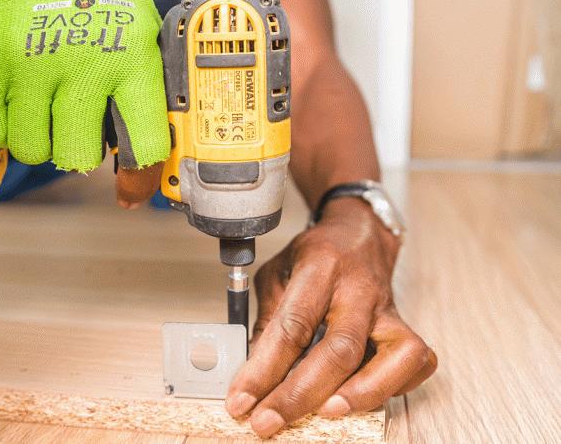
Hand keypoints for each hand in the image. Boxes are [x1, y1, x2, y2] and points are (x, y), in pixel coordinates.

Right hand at [0, 0, 169, 206]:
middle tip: (76, 131)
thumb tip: (146, 155)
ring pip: (32, 150)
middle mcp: (82, 64)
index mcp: (131, 59)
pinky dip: (4, 127)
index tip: (132, 186)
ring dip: (39, 141)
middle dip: (78, 153)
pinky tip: (17, 102)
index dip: (140, 176)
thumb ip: (142, 90)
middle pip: (77, 158)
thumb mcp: (140, 32)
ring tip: (44, 110)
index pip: (144, 143)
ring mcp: (30, 63)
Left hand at [225, 198, 436, 437]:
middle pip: (339, 348)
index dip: (264, 369)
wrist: (359, 233)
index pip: (292, 325)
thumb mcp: (277, 274)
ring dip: (359, 395)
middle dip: (300, 395)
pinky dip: (392, 387)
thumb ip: (268, 320)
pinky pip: (415, 363)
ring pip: (392, 357)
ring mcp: (388, 309)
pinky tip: (360, 398)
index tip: (241, 400)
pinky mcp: (405, 325)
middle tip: (268, 422)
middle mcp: (359, 289)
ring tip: (324, 415)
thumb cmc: (316, 256)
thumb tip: (253, 374)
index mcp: (320, 268)